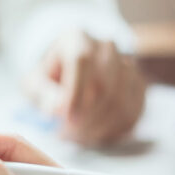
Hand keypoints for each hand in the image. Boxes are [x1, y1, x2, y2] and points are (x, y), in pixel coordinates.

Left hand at [23, 30, 145, 145]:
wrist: (70, 73)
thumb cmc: (49, 78)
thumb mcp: (34, 82)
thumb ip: (42, 93)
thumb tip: (56, 110)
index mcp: (77, 38)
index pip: (82, 61)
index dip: (75, 92)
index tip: (66, 118)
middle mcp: (106, 47)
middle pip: (104, 86)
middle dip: (85, 117)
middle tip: (66, 134)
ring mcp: (128, 65)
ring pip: (121, 103)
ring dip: (98, 128)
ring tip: (77, 135)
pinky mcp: (139, 85)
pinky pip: (133, 114)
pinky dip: (114, 131)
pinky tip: (94, 134)